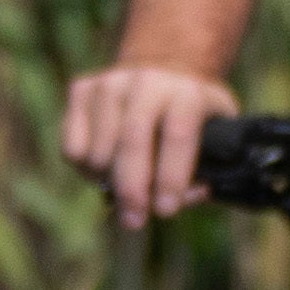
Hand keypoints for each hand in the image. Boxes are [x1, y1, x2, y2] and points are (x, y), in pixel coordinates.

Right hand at [59, 63, 237, 229]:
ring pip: (96, 151)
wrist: (161, 68)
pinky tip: (105, 165)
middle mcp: (146, 81)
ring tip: (124, 187)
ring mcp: (109, 83)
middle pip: (131, 141)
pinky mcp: (81, 90)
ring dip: (107, 182)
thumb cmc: (190, 113)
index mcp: (186, 91)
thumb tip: (187, 196)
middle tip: (134, 221)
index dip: (171, 177)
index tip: (165, 211)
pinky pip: (72, 149)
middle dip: (131, 189)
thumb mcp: (216, 132)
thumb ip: (208, 167)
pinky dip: (85, 170)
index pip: (177, 135)